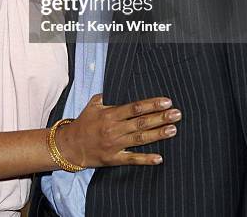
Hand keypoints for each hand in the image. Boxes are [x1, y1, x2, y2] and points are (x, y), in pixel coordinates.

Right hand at [56, 94, 180, 167]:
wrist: (70, 146)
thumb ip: (106, 96)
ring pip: (139, 139)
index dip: (151, 104)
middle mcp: (114, 128)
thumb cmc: (83, 123)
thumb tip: (117, 87)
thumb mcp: (92, 105)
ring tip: (173, 129)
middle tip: (176, 114)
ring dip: (157, 134)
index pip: (134, 107)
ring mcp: (114, 144)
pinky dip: (145, 159)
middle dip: (160, 117)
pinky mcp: (114, 159)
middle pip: (140, 122)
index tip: (166, 101)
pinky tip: (159, 158)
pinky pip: (132, 159)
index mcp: (109, 114)